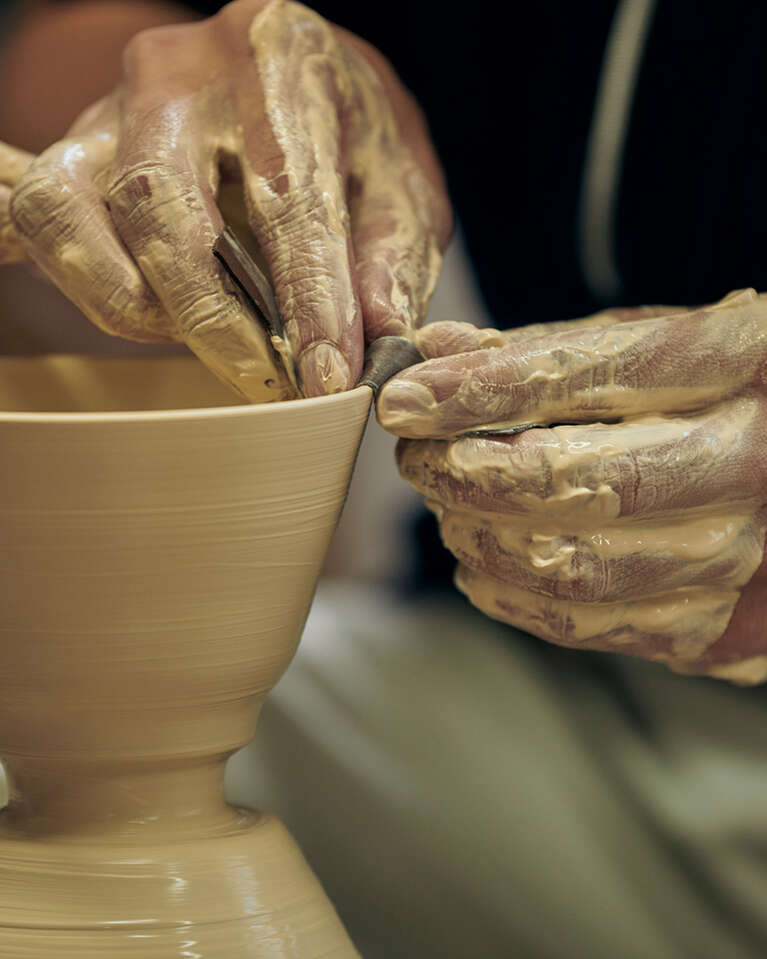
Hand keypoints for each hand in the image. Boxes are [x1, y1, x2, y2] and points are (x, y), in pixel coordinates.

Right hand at [0, 0, 449, 399]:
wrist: (295, 77)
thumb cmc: (352, 133)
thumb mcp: (400, 184)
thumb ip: (391, 257)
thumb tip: (377, 339)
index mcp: (279, 60)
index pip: (287, 195)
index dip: (308, 300)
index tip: (326, 376)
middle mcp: (181, 73)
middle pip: (160, 205)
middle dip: (212, 317)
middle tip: (265, 380)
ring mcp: (113, 107)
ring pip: (74, 214)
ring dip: (139, 305)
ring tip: (217, 341)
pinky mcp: (75, 148)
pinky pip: (36, 217)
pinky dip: (79, 278)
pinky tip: (147, 316)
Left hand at [377, 290, 766, 683]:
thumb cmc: (710, 392)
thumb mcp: (643, 339)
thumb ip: (540, 348)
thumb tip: (432, 351)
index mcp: (738, 361)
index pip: (589, 375)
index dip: (480, 391)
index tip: (403, 401)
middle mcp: (749, 461)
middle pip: (576, 482)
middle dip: (467, 474)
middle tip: (418, 458)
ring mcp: (737, 552)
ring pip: (575, 566)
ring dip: (480, 536)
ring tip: (445, 507)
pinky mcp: (712, 622)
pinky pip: (588, 625)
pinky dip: (509, 595)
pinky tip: (477, 562)